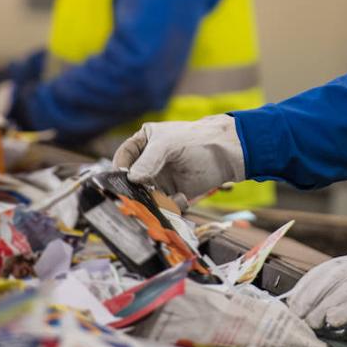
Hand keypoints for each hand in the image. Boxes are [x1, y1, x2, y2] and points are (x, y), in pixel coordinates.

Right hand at [113, 114, 244, 199]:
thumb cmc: (196, 140)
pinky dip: (169, 206)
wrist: (227, 153)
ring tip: (162, 200)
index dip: (120, 169)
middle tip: (136, 198)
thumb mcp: (169, 144)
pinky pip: (164, 207)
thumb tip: (131, 178)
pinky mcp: (173, 195)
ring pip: (146, 197)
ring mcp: (160, 181)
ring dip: (151, 203)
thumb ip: (149, 160)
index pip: (123, 158)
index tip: (121, 180)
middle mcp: (148, 164)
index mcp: (143, 143)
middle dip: (133, 192)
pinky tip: (182, 197)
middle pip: (131, 182)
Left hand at [286, 240, 346, 328]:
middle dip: (311, 297)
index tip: (292, 301)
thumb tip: (319, 299)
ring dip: (324, 306)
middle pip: (330, 279)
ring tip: (312, 322)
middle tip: (298, 316)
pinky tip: (335, 320)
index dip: (306, 286)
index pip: (323, 270)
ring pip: (343, 289)